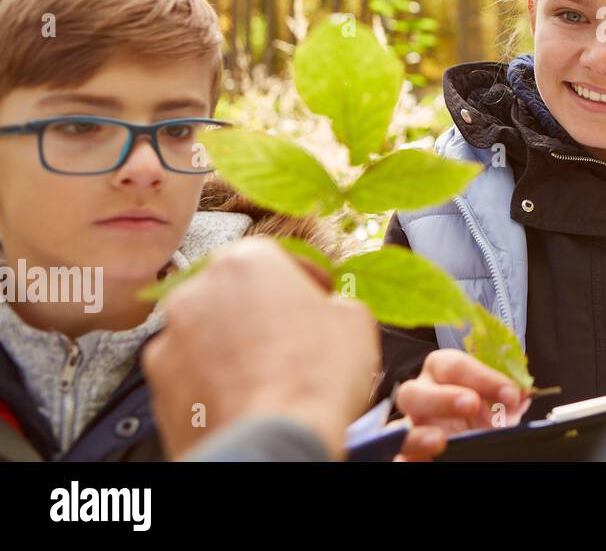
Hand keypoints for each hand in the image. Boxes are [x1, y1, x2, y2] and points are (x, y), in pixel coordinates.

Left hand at [142, 237, 379, 459]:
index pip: (275, 255)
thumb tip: (328, 309)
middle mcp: (195, 293)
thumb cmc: (314, 379)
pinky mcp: (157, 388)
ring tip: (268, 374)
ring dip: (232, 345)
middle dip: (260, 310)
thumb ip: (334, 299)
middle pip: (233, 292)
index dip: (303, 279)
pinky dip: (212, 381)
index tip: (318, 296)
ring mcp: (169, 341)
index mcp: (243, 261)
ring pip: (207, 332)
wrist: (273, 443)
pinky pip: (190, 373)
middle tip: (292, 336)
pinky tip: (245, 397)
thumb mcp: (355, 319)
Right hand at [393, 349, 530, 460]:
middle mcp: (421, 398)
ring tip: (441, 440)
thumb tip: (523, 394)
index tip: (510, 392)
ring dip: (419, 434)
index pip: (452, 365)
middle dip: (443, 398)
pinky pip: (398, 458)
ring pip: (398, 427)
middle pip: (413, 391)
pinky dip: (408, 459)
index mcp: (443, 375)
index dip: (481, 376)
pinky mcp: (407, 454)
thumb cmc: (485, 415)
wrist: (478, 442)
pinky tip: (430, 460)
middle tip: (471, 405)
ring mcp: (411, 428)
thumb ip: (508, 398)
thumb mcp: (501, 405)